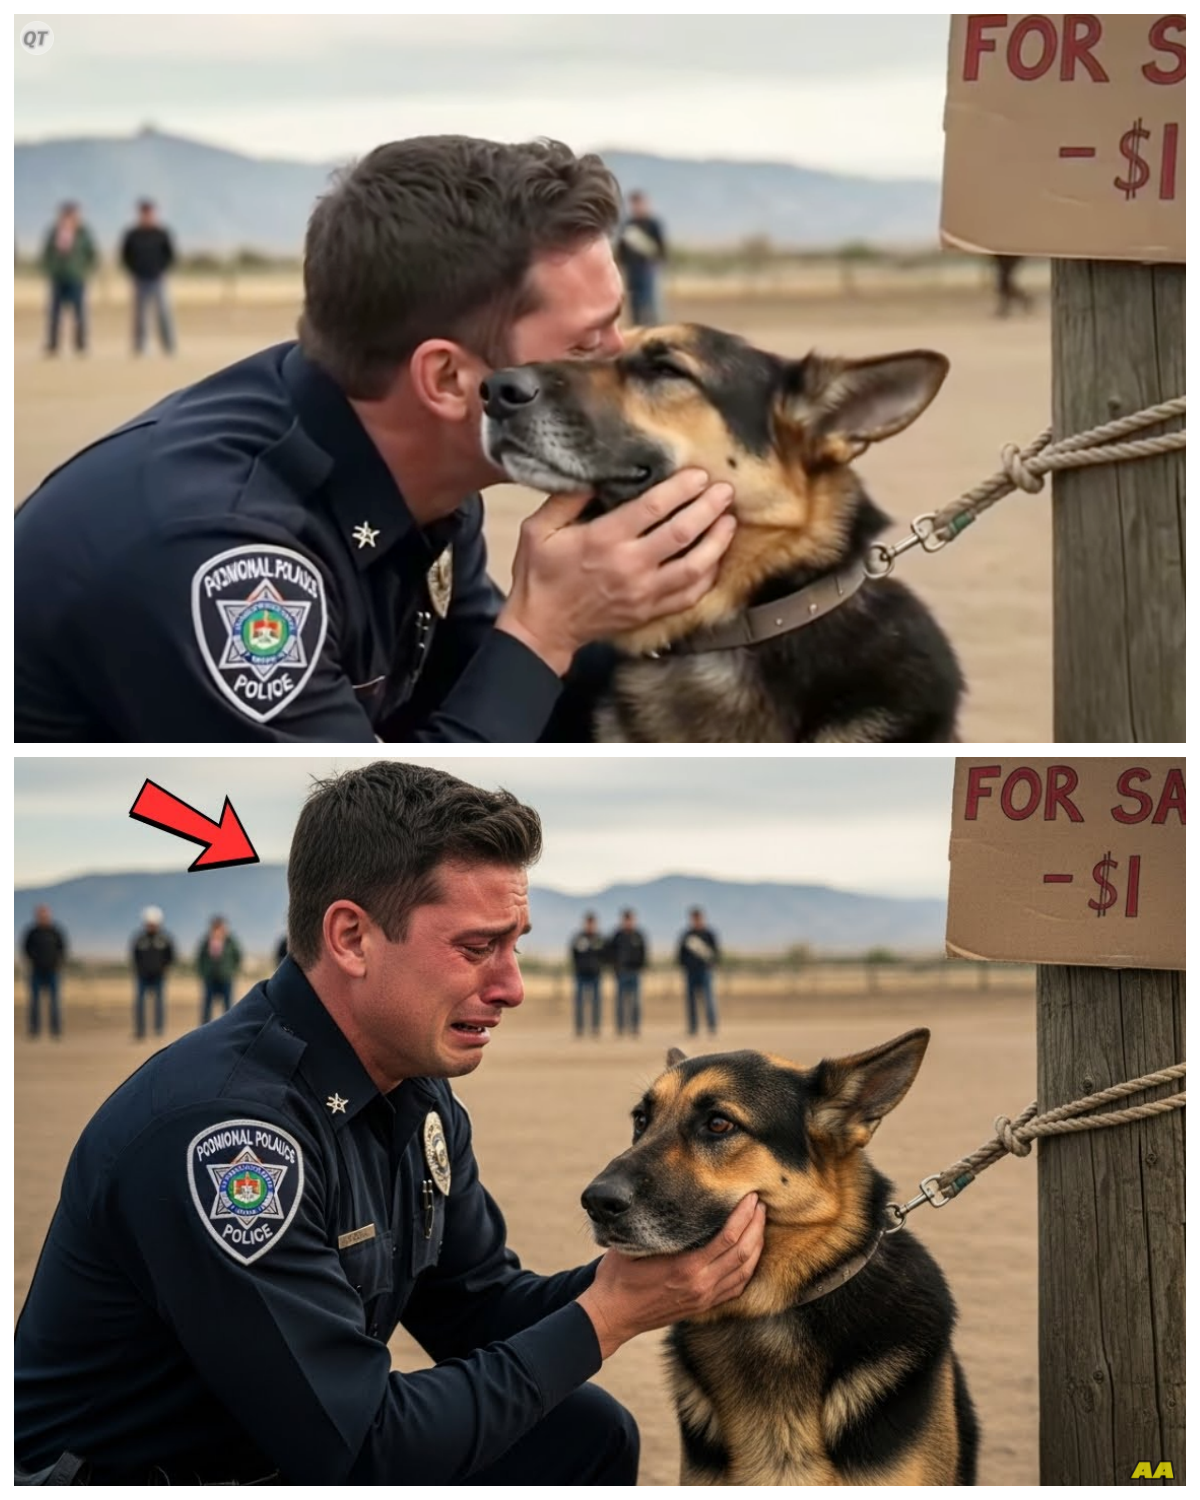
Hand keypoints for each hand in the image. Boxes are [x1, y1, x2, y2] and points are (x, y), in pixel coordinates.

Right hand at [496, 469, 735, 673]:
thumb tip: (597, 474)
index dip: (681, 487)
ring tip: (729, 520)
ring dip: (717, 541)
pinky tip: (715, 558)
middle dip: (708, 508)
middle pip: (682, 532)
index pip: (653, 507)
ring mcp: (644, 592)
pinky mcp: (650, 611)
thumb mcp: (538, 529)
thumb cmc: (539, 575)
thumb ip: (566, 498)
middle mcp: (630, 566)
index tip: (698, 473)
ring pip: (695, 566)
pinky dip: (708, 575)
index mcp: (603, 539)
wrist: (543, 628)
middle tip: (724, 490)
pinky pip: (690, 595)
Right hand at [575, 1193, 765, 1359]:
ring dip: (757, 1246)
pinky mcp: (703, 1306)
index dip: (744, 1216)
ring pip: (744, 1271)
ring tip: (760, 1224)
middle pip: (742, 1252)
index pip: (728, 1237)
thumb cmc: (619, 1275)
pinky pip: (736, 1288)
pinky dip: (749, 1269)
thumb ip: (658, 1226)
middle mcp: (701, 1284)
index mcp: (686, 1267)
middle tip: (761, 1204)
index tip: (751, 1197)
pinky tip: (751, 1255)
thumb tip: (671, 1197)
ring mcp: (704, 1298)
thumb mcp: (634, 1243)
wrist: (612, 1315)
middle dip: (756, 1226)